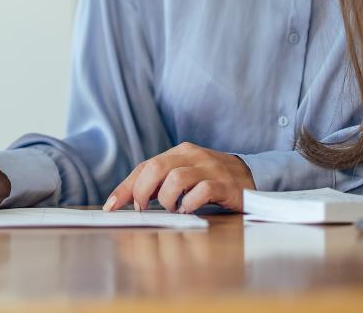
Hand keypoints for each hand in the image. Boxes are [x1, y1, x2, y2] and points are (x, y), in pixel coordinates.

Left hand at [104, 143, 255, 213]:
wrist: (251, 177)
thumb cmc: (211, 179)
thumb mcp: (185, 175)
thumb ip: (162, 181)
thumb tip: (130, 198)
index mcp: (180, 152)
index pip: (145, 165)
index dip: (125, 186)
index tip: (111, 206)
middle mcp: (193, 155)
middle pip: (156, 167)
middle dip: (142, 191)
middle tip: (142, 208)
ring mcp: (210, 168)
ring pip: (176, 178)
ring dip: (167, 199)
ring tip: (173, 208)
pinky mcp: (226, 184)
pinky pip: (202, 191)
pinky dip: (190, 203)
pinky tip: (189, 210)